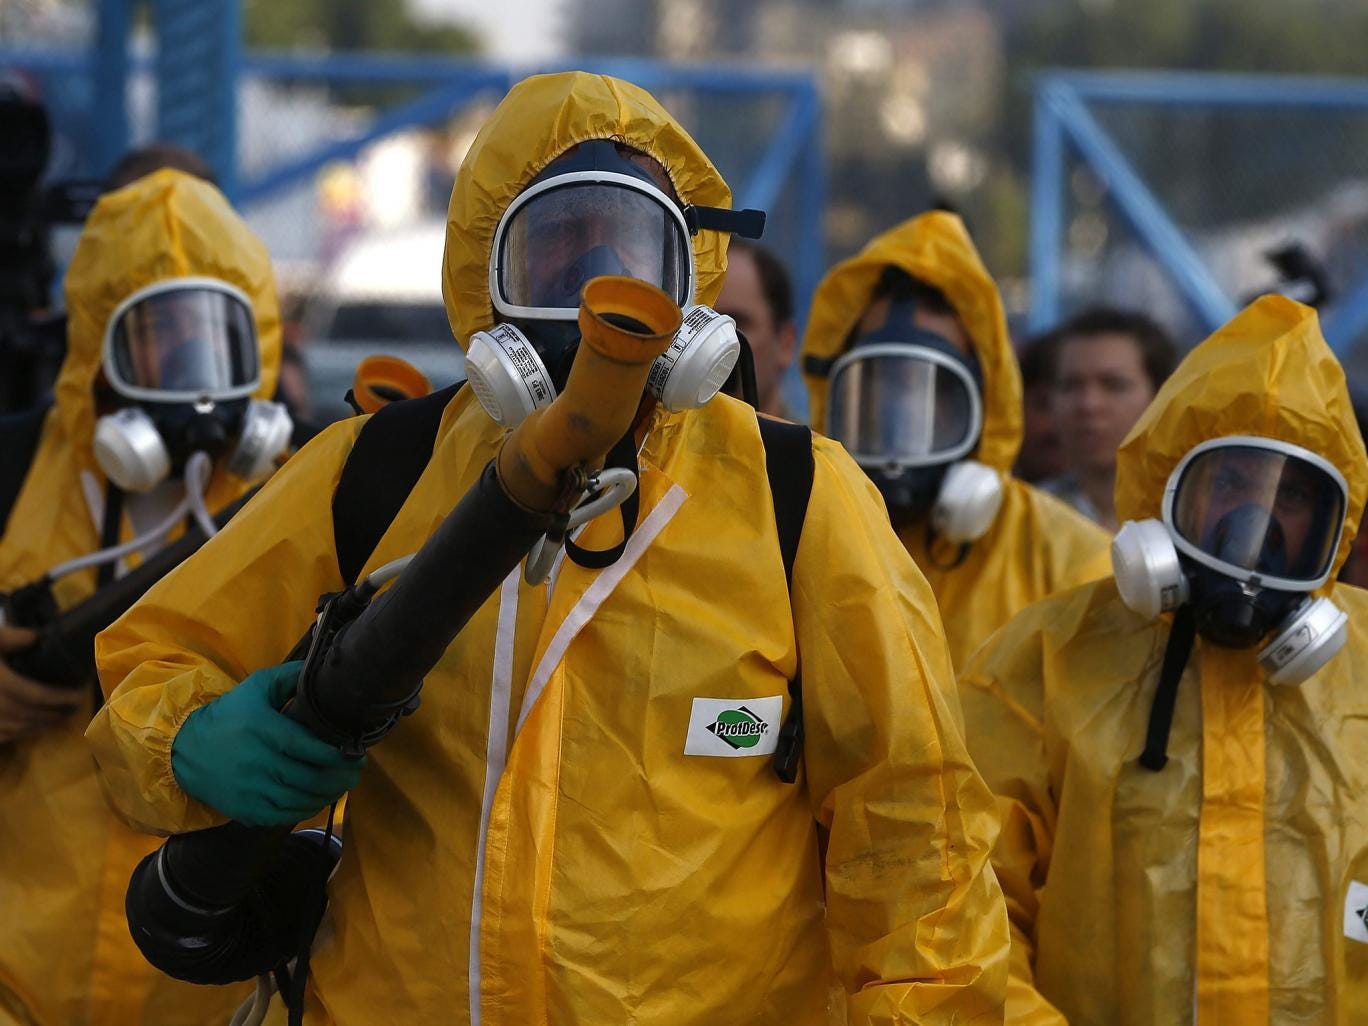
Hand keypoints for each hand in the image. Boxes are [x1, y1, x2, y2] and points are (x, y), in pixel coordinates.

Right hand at [0, 626, 84, 744]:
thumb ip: (12, 637)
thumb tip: (37, 638)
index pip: (36, 695)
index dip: (60, 698)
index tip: (78, 695)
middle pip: (29, 715)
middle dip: (53, 713)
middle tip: (72, 709)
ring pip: (15, 729)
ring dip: (39, 725)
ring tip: (56, 718)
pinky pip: (0, 736)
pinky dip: (18, 734)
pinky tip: (28, 727)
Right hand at [171, 661, 364, 826]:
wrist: (183, 749)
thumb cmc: (229, 716)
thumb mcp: (255, 688)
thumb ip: (290, 678)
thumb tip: (322, 669)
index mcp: (264, 730)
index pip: (309, 748)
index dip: (337, 755)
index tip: (356, 754)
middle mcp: (258, 763)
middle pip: (310, 778)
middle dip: (340, 778)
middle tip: (356, 773)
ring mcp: (250, 790)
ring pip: (299, 800)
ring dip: (327, 795)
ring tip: (341, 786)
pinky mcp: (244, 810)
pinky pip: (283, 816)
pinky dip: (305, 810)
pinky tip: (316, 799)